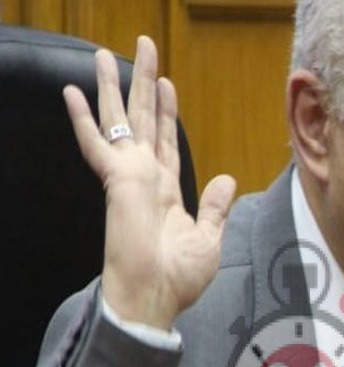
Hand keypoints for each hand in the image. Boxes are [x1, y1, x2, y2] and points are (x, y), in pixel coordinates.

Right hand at [63, 36, 235, 329]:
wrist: (155, 296)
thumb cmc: (179, 278)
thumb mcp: (209, 240)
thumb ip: (214, 208)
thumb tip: (226, 179)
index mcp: (167, 193)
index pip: (167, 143)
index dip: (168, 114)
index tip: (168, 85)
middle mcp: (147, 178)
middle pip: (145, 121)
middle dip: (144, 84)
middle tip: (145, 48)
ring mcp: (130, 177)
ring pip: (120, 121)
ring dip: (114, 87)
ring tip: (105, 54)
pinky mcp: (116, 180)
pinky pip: (96, 143)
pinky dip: (84, 118)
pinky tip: (72, 92)